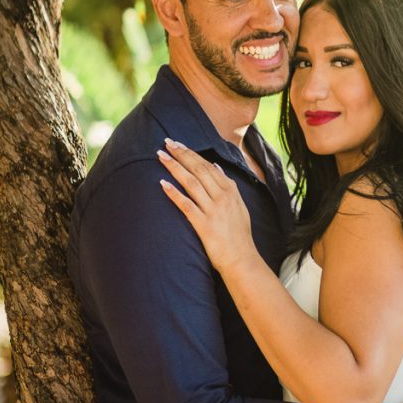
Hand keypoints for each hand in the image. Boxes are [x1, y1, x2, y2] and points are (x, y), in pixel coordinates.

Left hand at [157, 138, 256, 273]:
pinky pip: (186, 205)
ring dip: (175, 167)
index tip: (179, 144)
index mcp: (231, 191)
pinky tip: (162, 183)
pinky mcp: (203, 224)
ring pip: (191, 182)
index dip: (192, 154)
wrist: (242, 259)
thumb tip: (216, 166)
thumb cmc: (239, 235)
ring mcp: (213, 210)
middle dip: (182, 154)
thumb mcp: (239, 206)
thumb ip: (228, 186)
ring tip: (161, 156)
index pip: (208, 166)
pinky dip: (174, 193)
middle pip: (198, 170)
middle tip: (167, 142)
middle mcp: (222, 197)